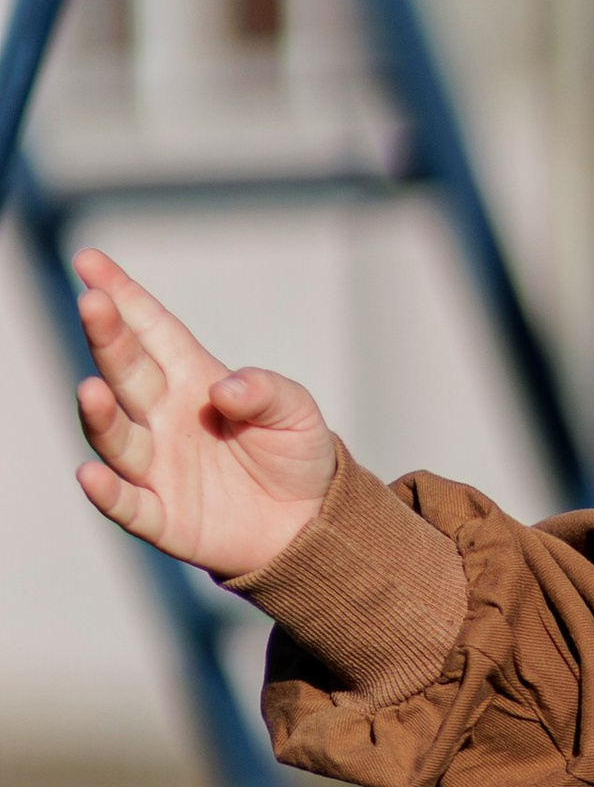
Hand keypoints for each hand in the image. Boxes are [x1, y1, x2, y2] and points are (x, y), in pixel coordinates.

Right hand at [72, 246, 336, 580]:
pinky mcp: (164, 517)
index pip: (151, 329)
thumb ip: (265, 390)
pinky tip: (90, 477)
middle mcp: (163, 417)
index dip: (121, 296)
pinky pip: (129, 505)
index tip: (89, 261)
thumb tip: (222, 390)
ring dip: (101, 415)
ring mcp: (159, 467)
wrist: (310, 525)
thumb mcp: (296, 411)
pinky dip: (108, 494)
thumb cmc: (295, 454)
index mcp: (193, 379)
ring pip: (117, 437)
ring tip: (91, 389)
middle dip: (108, 338)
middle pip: (128, 373)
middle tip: (93, 304)